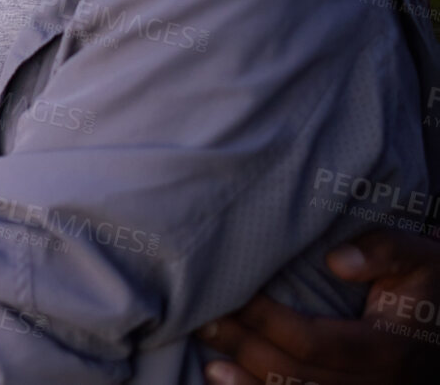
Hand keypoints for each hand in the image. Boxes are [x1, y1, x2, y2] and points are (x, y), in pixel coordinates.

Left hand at [196, 228, 439, 383]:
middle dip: (246, 349)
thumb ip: (384, 251)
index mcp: (389, 349)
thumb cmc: (429, 282)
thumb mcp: (421, 256)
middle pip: (298, 375)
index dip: (268, 322)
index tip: (235, 296)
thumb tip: (336, 261)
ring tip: (210, 363)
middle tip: (204, 323)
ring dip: (250, 384)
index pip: (313, 342)